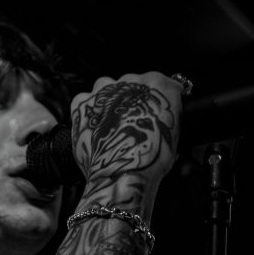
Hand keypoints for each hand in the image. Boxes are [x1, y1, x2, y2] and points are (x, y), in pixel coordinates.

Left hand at [70, 72, 183, 193]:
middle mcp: (130, 81)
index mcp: (158, 85)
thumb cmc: (149, 159)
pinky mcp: (82, 102)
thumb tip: (159, 114)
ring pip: (106, 88)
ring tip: (110, 129)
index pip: (157, 84)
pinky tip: (94, 129)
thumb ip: (165, 115)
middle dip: (129, 103)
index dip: (152, 101)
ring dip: (108, 104)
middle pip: (130, 85)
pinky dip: (88, 113)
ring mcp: (104, 90)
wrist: (120, 173)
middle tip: (128, 126)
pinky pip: (84, 101)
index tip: (150, 112)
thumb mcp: (171, 135)